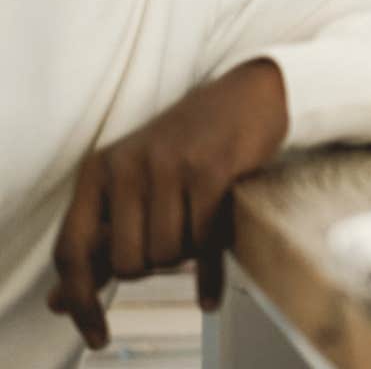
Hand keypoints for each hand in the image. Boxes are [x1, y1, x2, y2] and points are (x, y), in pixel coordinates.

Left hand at [48, 59, 287, 349]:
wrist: (248, 96)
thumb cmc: (191, 145)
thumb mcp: (137, 182)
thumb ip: (102, 239)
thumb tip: (60, 302)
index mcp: (99, 171)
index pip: (71, 250)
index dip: (79, 299)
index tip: (96, 335)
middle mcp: (128, 166)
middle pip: (128, 262)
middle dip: (156, 266)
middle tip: (177, 244)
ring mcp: (171, 166)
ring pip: (168, 254)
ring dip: (187, 258)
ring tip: (200, 234)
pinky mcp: (212, 169)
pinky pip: (206, 242)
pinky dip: (210, 275)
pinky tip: (210, 294)